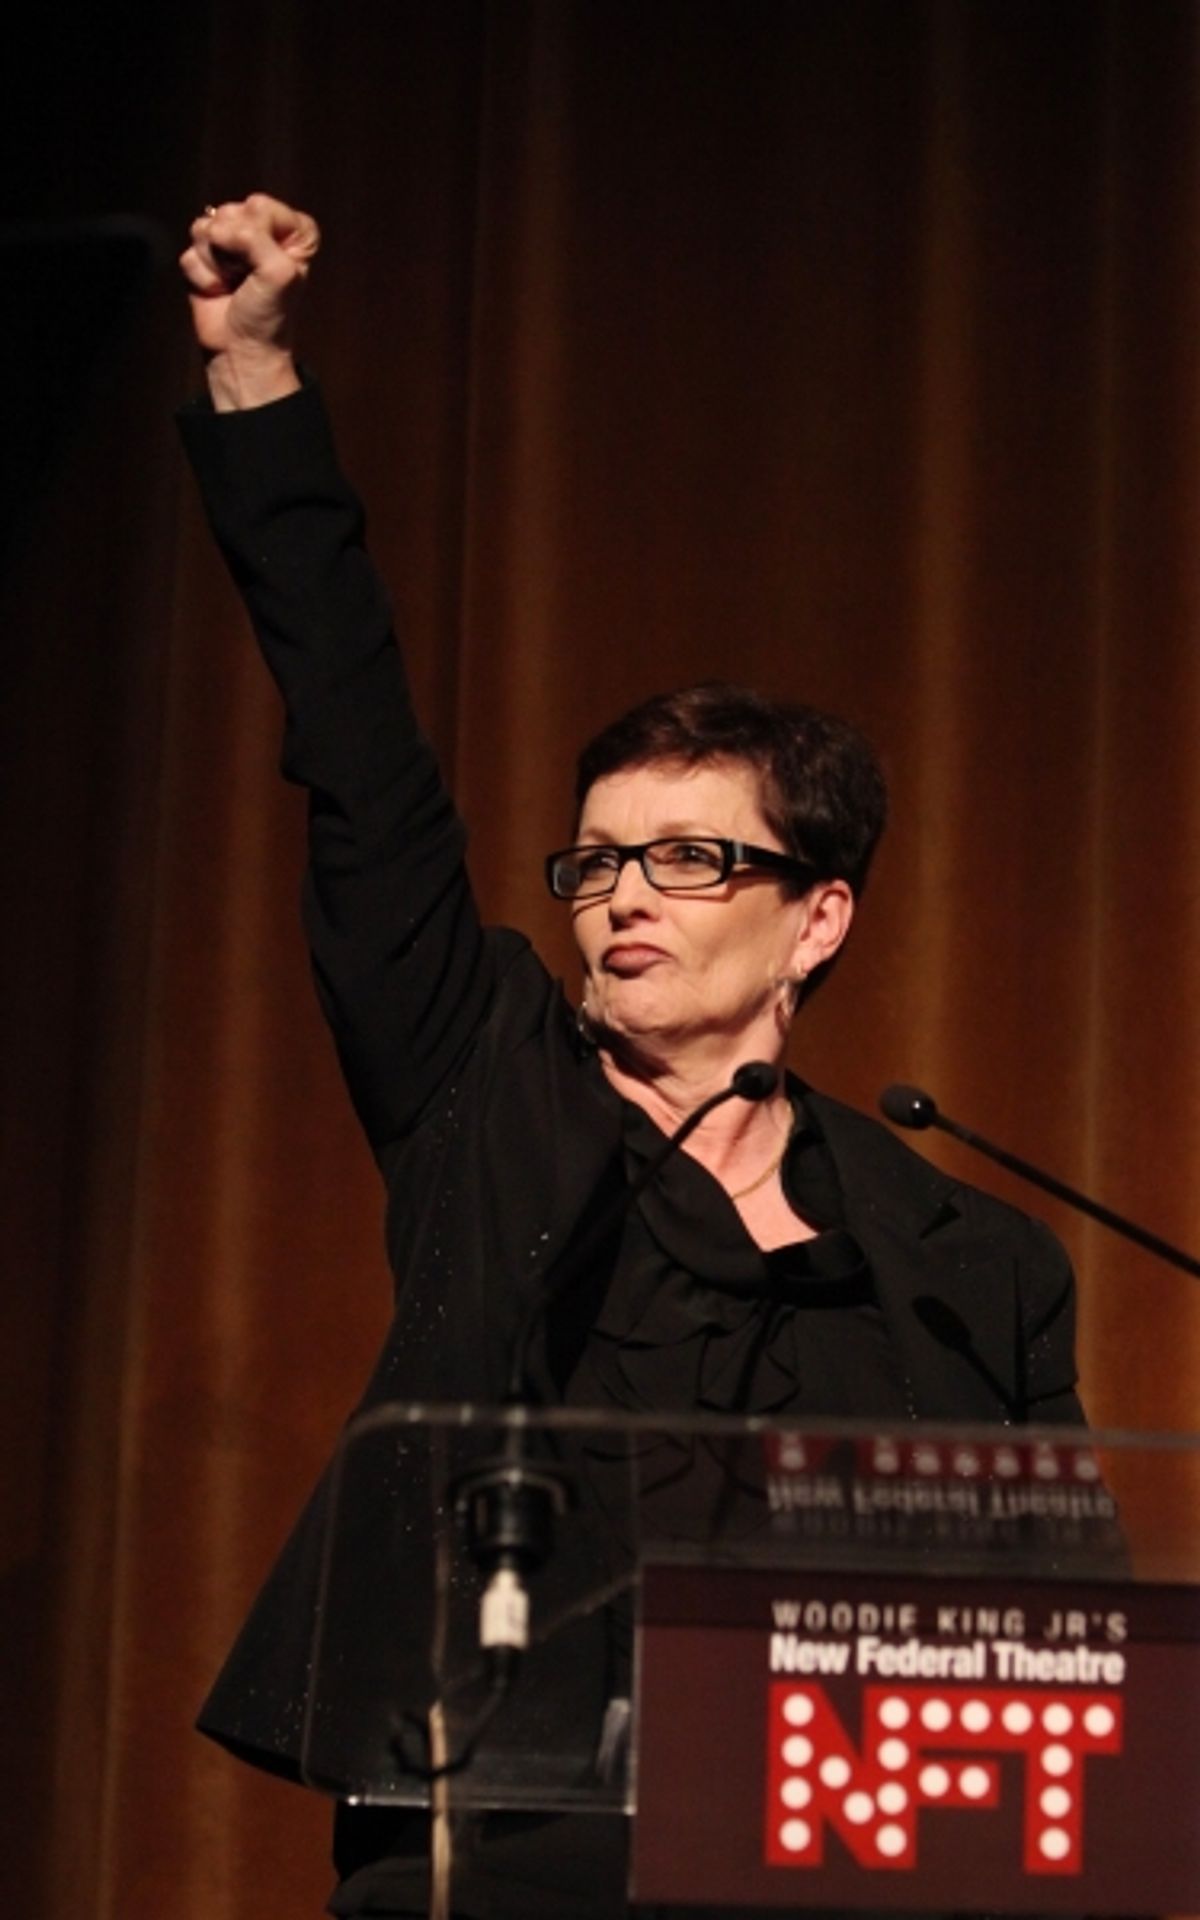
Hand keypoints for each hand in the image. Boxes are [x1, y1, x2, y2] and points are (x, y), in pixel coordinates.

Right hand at [180, 192, 319, 409]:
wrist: (241, 350)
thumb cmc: (268, 316)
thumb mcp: (278, 273)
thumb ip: (254, 238)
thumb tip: (216, 229)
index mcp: (290, 230)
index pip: (259, 205)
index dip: (256, 235)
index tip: (265, 266)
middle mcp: (260, 230)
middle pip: (229, 212)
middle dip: (233, 248)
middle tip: (245, 277)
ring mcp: (229, 243)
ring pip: (205, 228)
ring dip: (216, 263)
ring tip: (232, 284)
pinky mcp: (203, 258)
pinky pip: (190, 250)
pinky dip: (201, 276)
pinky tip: (216, 291)